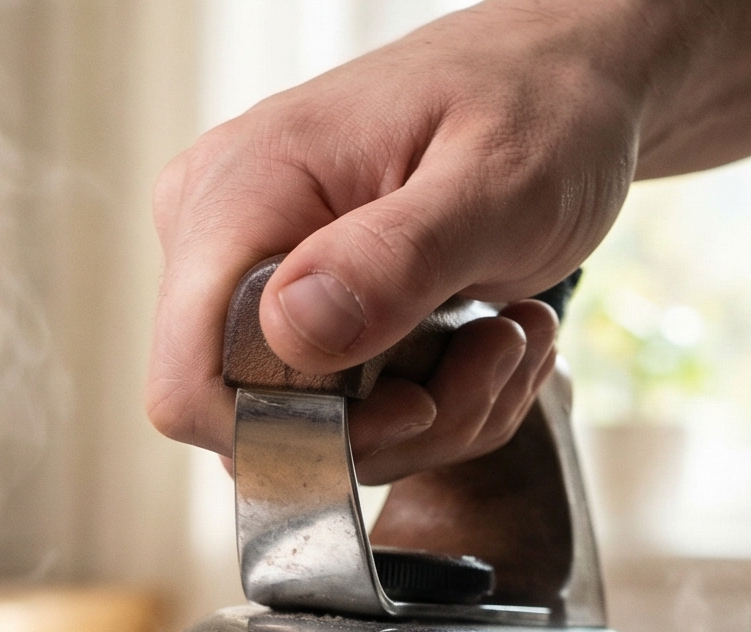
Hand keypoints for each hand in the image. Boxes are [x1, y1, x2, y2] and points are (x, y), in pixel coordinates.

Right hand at [147, 2, 669, 481]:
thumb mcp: (498, 182)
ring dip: (433, 413)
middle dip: (397, 424)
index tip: (416, 402)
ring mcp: (250, 276)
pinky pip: (339, 410)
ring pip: (308, 431)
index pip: (189, 384)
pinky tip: (487, 338)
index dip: (297, 431)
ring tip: (506, 334)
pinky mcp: (291, 307)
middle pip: (260, 425)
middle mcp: (218, 239)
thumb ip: (395, 257)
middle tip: (498, 349)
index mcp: (239, 193)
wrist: (562, 80)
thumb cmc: (536, 107)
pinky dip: (430, 401)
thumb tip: (291, 329)